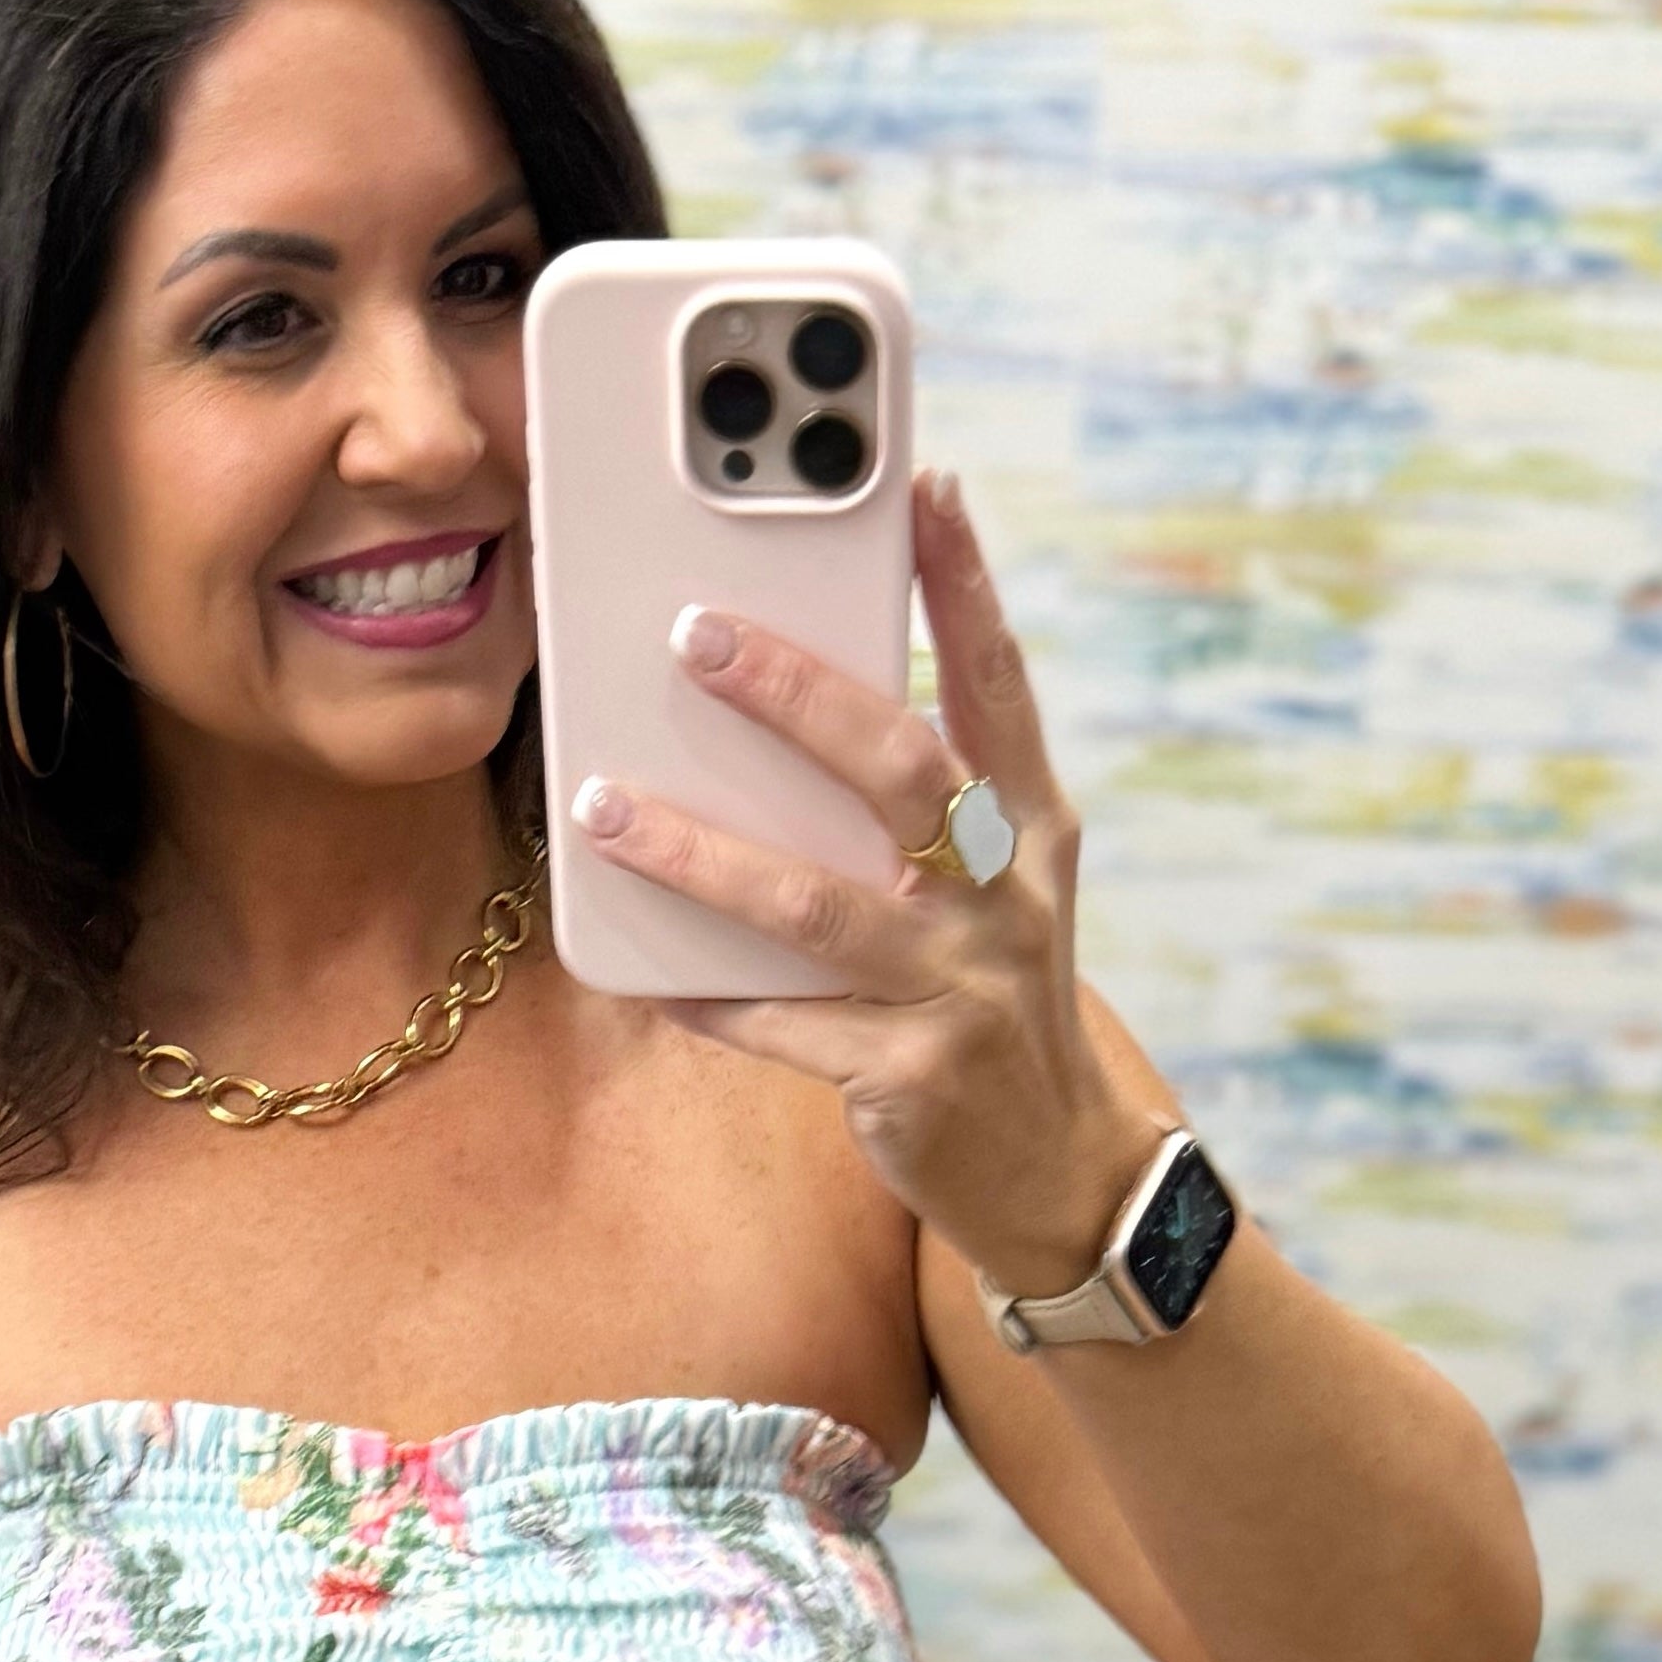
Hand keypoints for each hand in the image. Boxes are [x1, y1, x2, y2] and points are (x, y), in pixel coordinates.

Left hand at [565, 473, 1155, 1298]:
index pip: (1000, 688)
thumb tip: (799, 700)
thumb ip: (927, 808)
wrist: (1057, 1174)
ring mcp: (959, 992)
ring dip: (701, 855)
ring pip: (816, 908)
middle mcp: (1005, 901)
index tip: (925, 487)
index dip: (966, 587)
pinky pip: (781, 1027)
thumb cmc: (993, 1000)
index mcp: (1031, 833)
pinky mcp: (906, 1078)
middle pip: (901, 775)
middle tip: (698, 635)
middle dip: (800, 698)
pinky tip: (638, 968)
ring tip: (605, 807)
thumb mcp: (993, 893)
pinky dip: (704, 995)